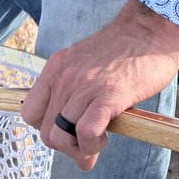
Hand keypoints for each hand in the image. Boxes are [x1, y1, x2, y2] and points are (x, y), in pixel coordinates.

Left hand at [20, 0, 178, 171]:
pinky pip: (85, 132)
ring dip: (80, 148)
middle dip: (67, 145)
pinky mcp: (108, 96)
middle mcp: (64, 76)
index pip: (30, 112)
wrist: (149, 30)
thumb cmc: (122, 50)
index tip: (67, 127)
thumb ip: (74, 92)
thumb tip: (72, 133)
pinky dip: (92, 144)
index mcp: (56, 67)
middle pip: (46, 132)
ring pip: (61, 137)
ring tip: (99, 138)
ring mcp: (84, 86)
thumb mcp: (84, 63)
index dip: (47, 127)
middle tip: (88, 139)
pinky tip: (105, 136)